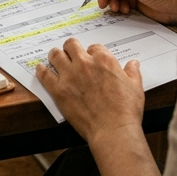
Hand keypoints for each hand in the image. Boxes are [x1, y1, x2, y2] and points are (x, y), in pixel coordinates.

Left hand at [35, 39, 148, 163]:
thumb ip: (132, 73)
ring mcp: (70, 76)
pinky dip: (41, 70)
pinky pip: (44, 75)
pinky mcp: (58, 90)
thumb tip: (133, 64)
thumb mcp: (136, 87)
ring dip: (55, 55)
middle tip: (70, 52)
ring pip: (56, 55)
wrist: (113, 130)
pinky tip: (40, 69)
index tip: (91, 58)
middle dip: (71, 48)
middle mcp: (85, 64)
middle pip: (71, 45)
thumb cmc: (126, 110)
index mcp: (104, 61)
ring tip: (55, 57)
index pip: (94, 47)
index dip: (92, 53)